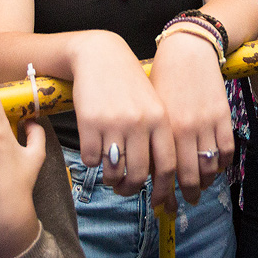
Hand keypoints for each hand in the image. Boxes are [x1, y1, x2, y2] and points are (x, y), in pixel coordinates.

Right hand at [67, 31, 174, 200]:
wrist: (100, 55)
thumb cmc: (128, 85)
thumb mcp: (151, 106)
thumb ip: (156, 138)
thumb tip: (157, 179)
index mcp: (160, 119)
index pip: (167, 166)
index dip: (164, 190)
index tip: (159, 201)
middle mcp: (140, 122)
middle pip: (138, 175)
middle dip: (130, 189)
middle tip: (124, 189)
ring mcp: (114, 123)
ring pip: (113, 171)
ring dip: (110, 179)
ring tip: (109, 173)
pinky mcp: (89, 122)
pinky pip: (92, 159)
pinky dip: (92, 161)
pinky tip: (94, 149)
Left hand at [148, 31, 232, 207]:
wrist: (187, 49)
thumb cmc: (163, 77)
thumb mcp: (151, 108)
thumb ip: (152, 137)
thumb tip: (148, 168)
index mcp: (163, 128)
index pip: (165, 173)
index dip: (164, 194)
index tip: (162, 205)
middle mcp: (185, 129)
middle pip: (190, 176)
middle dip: (187, 195)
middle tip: (185, 202)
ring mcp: (206, 123)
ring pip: (210, 166)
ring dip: (206, 182)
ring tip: (201, 186)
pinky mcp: (223, 116)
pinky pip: (226, 150)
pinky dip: (223, 164)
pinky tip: (216, 166)